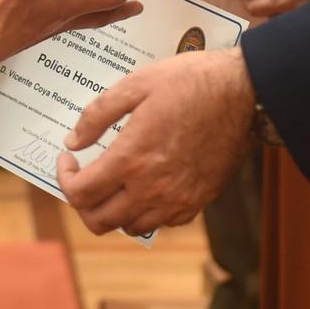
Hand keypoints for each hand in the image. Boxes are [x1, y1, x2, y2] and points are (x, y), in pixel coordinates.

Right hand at [0, 0, 154, 70]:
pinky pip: (59, 19)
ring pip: (81, 18)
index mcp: (65, 5)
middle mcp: (60, 19)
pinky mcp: (27, 30)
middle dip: (121, 7)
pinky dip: (70, 10)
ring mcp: (44, 27)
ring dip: (98, 9)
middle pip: (100, 14)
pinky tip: (58, 5)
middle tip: (138, 3)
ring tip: (106, 3)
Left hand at [57, 47, 256, 236]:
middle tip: (84, 176)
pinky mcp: (198, 201)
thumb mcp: (136, 84)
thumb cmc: (190, 81)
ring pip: (129, 226)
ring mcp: (177, 200)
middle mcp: (152, 188)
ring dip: (112, 209)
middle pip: (99, 221)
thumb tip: (73, 141)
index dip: (65, 178)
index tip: (68, 158)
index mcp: (132, 159)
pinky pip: (161, 223)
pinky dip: (144, 212)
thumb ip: (97, 115)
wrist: (245, 91)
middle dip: (82, 202)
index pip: (81, 194)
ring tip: (112, 181)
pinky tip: (144, 185)